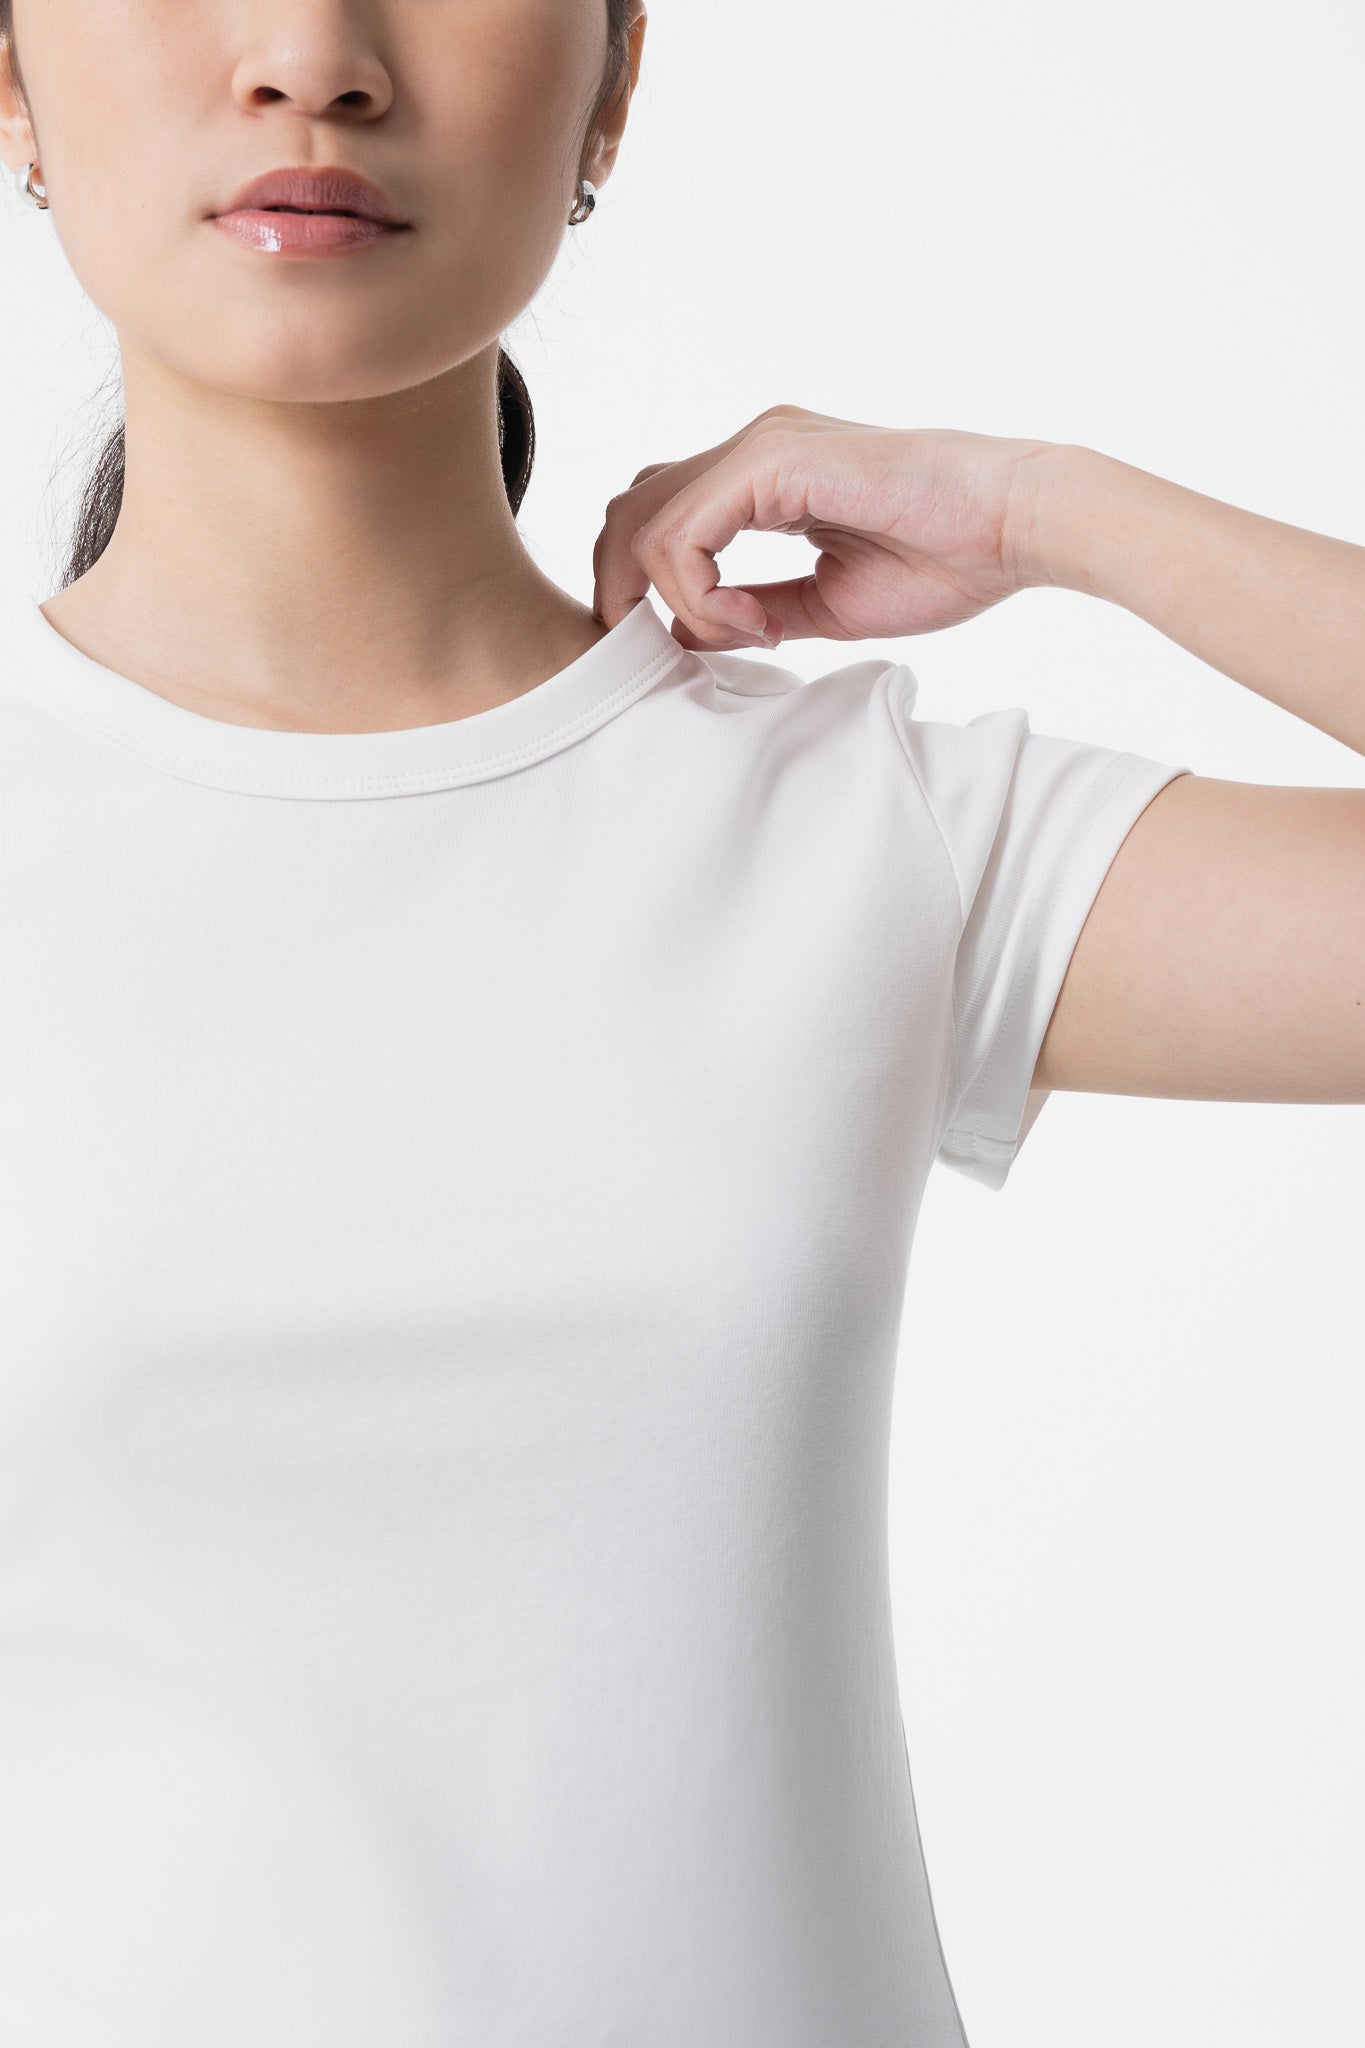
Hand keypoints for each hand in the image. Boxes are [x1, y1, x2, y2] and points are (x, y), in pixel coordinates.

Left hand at [590, 404, 1064, 651]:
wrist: (1016, 528)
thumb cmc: (948, 561)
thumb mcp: (825, 604)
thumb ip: (755, 610)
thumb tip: (682, 633)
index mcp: (764, 476)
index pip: (658, 516)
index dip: (645, 586)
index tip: (695, 647)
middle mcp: (754, 448)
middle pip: (630, 507)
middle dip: (624, 587)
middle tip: (662, 651)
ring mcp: (762, 446)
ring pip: (646, 519)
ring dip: (669, 597)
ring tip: (739, 633)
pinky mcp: (776, 461)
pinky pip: (685, 531)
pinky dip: (697, 590)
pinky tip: (749, 621)